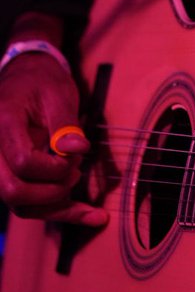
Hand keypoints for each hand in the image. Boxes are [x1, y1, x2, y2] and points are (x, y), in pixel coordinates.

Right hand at [0, 52, 107, 225]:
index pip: (24, 162)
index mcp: (4, 124)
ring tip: (83, 191)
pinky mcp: (10, 176)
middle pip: (13, 192)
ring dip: (56, 206)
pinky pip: (27, 204)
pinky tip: (89, 215)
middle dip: (53, 191)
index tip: (75, 155)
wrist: (25, 76)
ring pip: (19, 205)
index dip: (54, 167)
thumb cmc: (42, 82)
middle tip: (77, 173)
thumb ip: (66, 123)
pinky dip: (57, 211)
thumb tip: (78, 149)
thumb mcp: (58, 93)